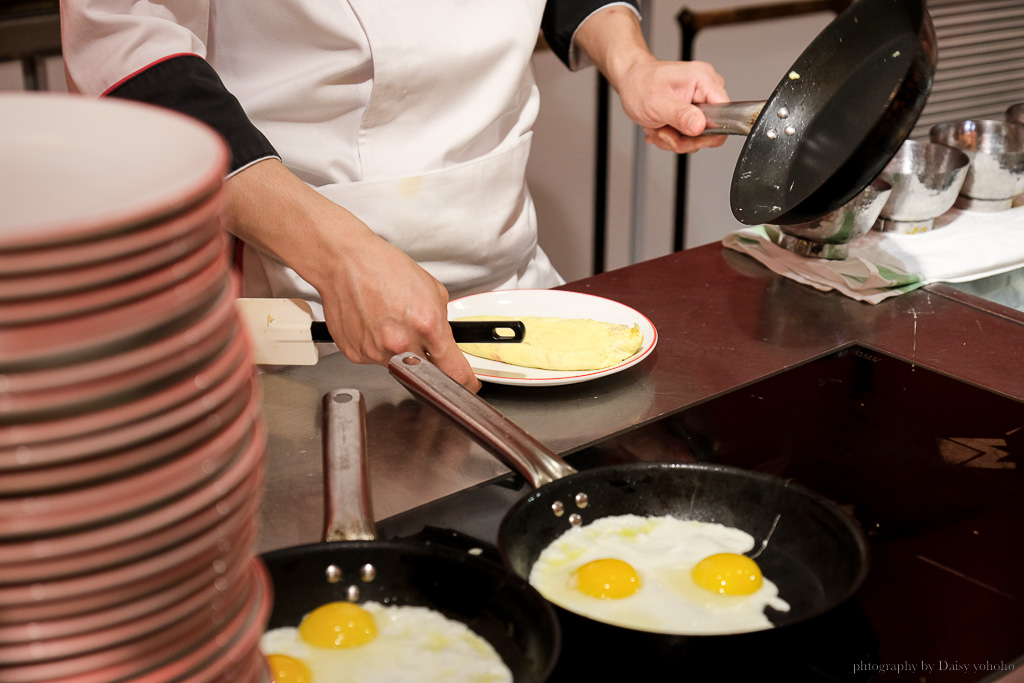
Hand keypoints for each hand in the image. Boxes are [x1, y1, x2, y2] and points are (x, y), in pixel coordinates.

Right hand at [226, 159, 481, 391]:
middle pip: (425, 371)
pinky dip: (378, 346)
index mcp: (427, 325)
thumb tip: (446, 348)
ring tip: (388, 320)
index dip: (464, 381)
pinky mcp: (356, 354)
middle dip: (425, 356)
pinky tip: (373, 324)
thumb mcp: (433, 290)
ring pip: (399, 366)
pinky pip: (376, 359)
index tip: (467, 385)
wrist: (345, 262)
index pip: (453, 371)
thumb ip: (443, 326)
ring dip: (400, 351)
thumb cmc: (386, 269)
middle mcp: (401, 344)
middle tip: (414, 331)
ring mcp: (376, 351)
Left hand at [573, 6, 730, 153]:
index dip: (708, 132)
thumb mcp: (658, 103)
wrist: (630, 81)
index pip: (726, 114)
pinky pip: (690, 135)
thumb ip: (681, 116)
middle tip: (664, 131)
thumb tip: (700, 127)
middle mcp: (707, 89)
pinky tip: (661, 126)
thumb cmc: (640, 85)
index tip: (686, 134)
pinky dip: (673, 136)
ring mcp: (701, 101)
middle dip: (684, 138)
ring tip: (659, 126)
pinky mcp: (694, 110)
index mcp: (704, 80)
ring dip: (675, 139)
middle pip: (712, 131)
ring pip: (698, 137)